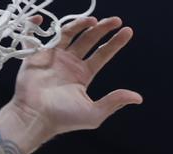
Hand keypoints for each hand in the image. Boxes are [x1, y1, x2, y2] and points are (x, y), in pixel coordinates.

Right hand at [11, 16, 142, 135]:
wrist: (34, 117)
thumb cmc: (62, 118)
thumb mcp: (93, 113)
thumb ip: (114, 102)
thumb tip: (138, 98)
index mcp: (82, 75)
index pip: (102, 54)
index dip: (115, 42)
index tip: (128, 31)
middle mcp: (69, 64)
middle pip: (88, 39)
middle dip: (102, 29)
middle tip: (116, 20)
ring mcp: (53, 58)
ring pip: (69, 33)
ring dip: (81, 24)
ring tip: (93, 21)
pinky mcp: (36, 55)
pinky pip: (36, 36)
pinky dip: (36, 25)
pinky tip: (41, 17)